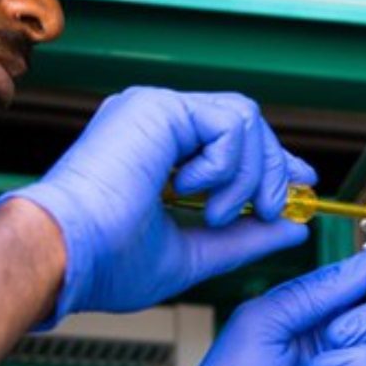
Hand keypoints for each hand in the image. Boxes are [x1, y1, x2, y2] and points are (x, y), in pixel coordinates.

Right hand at [0, 87, 315, 321]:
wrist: (66, 251)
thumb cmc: (103, 258)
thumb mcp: (192, 250)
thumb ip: (243, 236)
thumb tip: (290, 227)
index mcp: (153, 150)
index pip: (227, 137)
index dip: (270, 160)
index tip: (299, 188)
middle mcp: (152, 122)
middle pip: (244, 122)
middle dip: (271, 169)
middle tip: (268, 209)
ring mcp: (153, 109)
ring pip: (244, 119)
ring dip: (248, 173)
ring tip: (219, 212)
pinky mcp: (158, 106)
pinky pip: (231, 122)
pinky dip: (228, 164)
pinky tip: (194, 190)